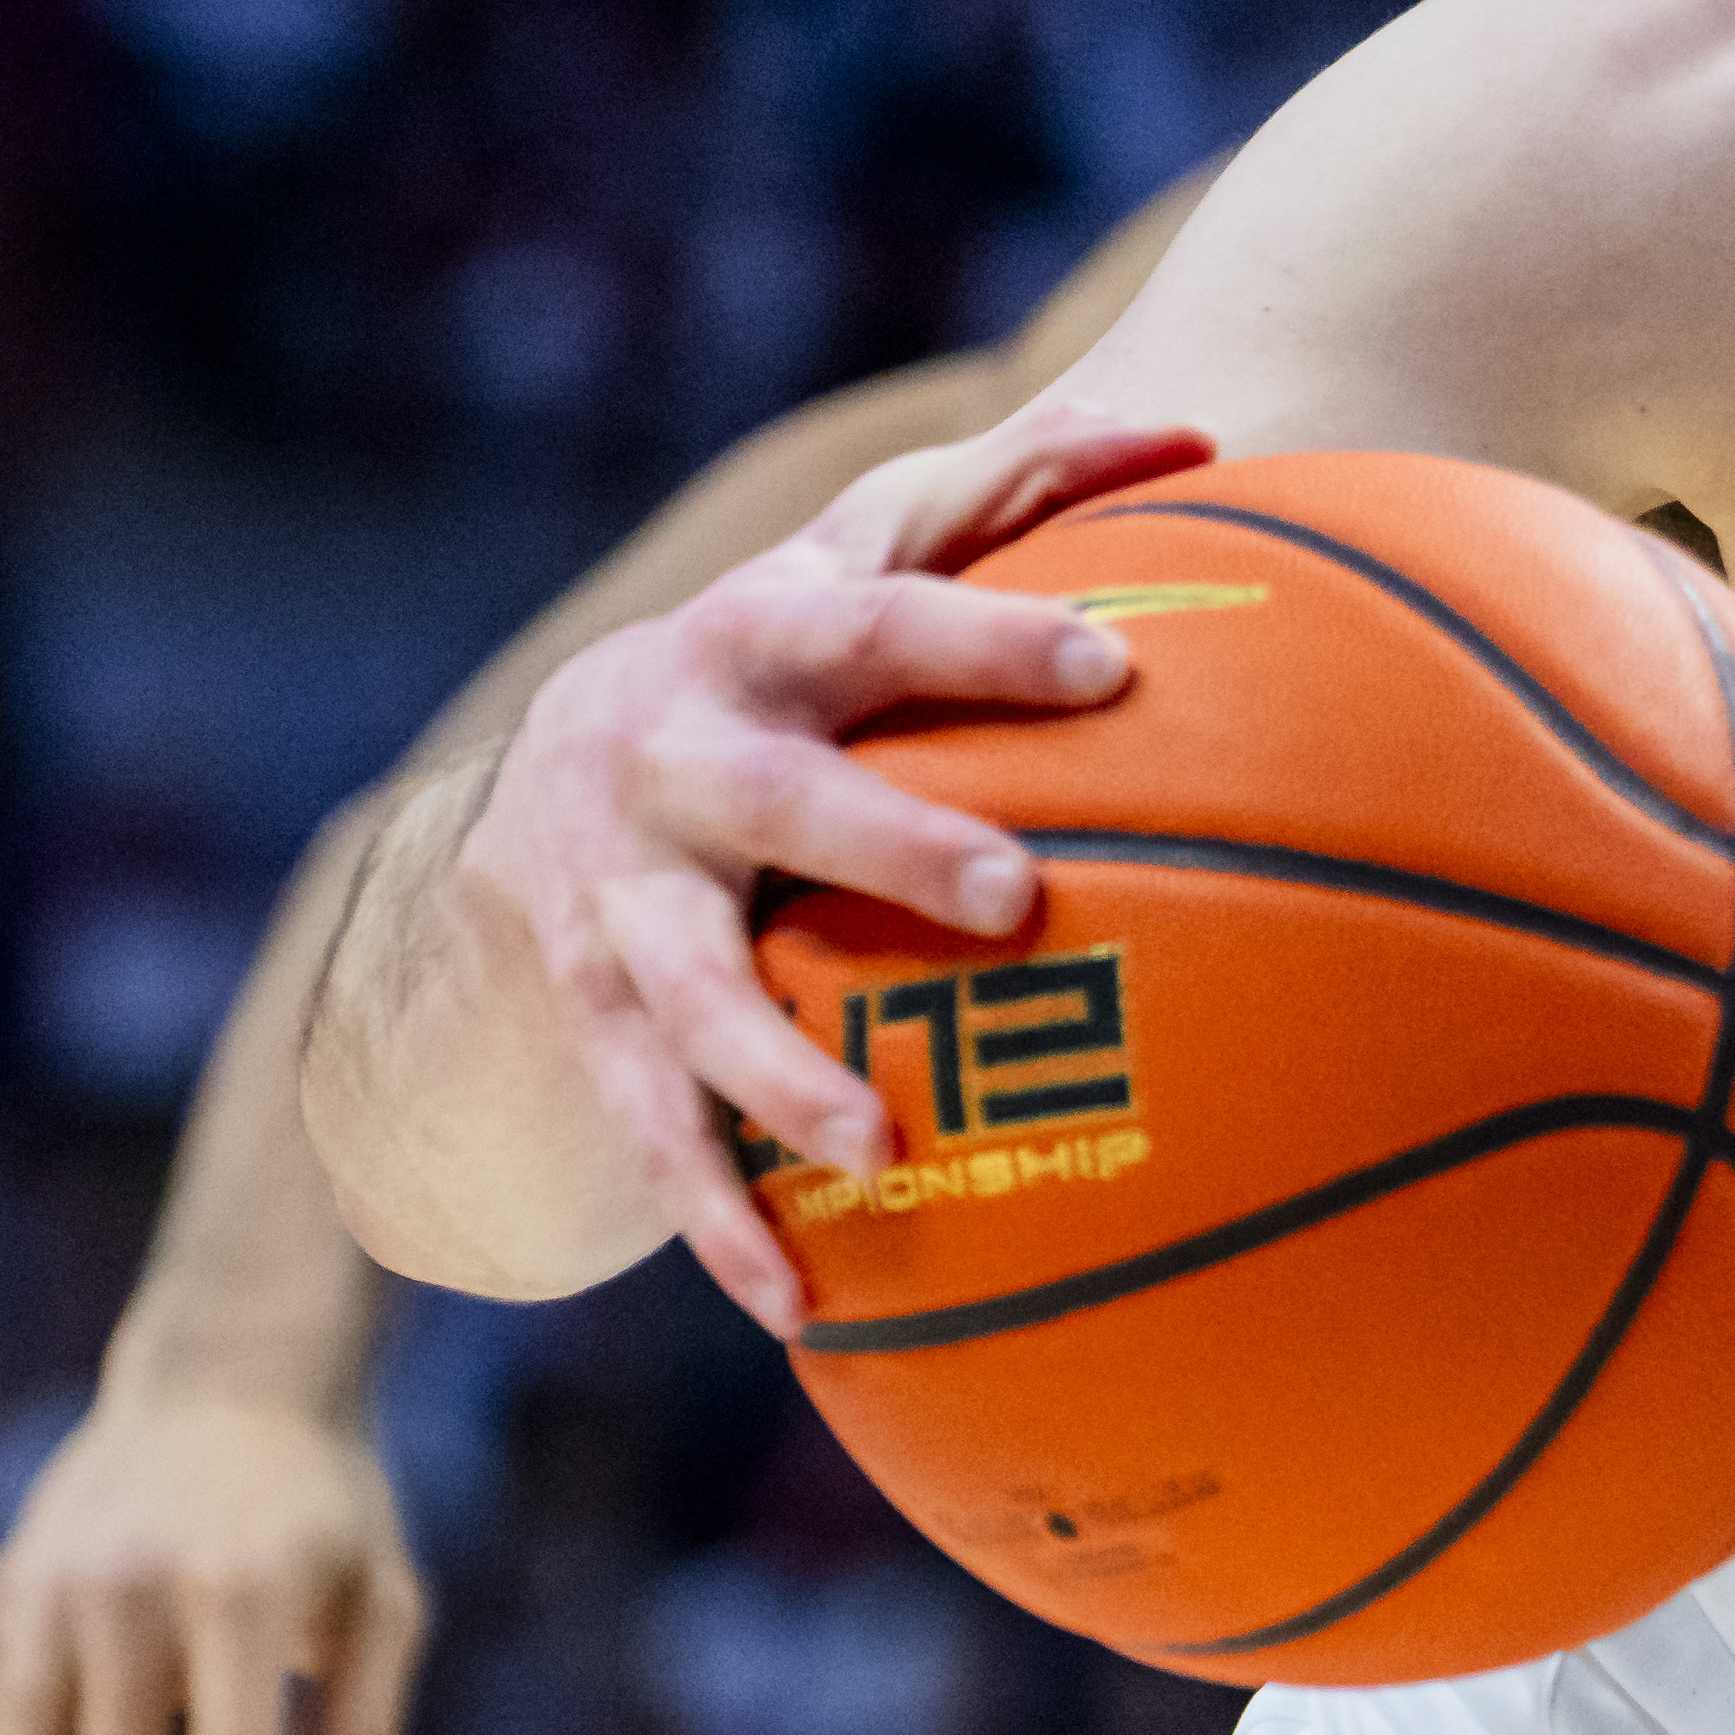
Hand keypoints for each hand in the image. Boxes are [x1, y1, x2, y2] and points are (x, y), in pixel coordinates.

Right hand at [457, 409, 1204, 1327]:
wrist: (534, 793)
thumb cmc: (782, 661)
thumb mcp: (862, 562)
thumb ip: (1015, 489)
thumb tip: (1201, 430)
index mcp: (759, 641)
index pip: (879, 621)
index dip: (985, 637)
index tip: (1112, 664)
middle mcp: (672, 764)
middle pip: (776, 798)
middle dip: (884, 841)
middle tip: (1015, 895)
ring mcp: (618, 902)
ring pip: (687, 992)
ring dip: (775, 1071)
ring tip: (878, 1146)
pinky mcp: (589, 1023)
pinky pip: (650, 1132)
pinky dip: (718, 1220)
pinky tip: (802, 1304)